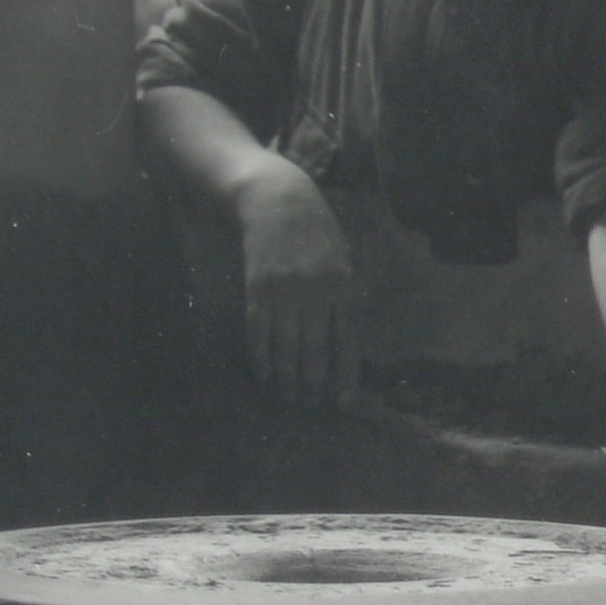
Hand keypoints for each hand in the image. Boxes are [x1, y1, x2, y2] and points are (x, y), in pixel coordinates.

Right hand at [234, 158, 358, 405]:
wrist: (278, 200)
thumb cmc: (316, 233)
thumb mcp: (343, 259)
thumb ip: (345, 298)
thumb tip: (347, 346)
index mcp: (343, 285)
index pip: (348, 340)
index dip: (346, 375)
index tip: (345, 403)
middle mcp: (316, 291)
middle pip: (315, 349)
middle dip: (314, 383)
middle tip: (311, 404)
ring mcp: (284, 290)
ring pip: (286, 346)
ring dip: (288, 377)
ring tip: (290, 396)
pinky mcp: (257, 288)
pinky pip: (259, 331)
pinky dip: (261, 357)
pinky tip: (265, 374)